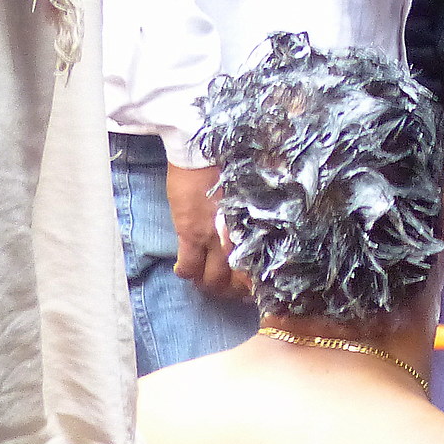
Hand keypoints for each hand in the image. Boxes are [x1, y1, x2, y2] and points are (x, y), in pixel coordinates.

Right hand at [166, 160, 249, 300]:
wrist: (202, 153)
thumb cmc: (229, 169)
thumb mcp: (250, 201)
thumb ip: (251, 223)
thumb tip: (257, 237)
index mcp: (254, 232)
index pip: (258, 270)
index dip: (253, 285)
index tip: (252, 288)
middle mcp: (237, 239)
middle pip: (236, 281)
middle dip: (231, 290)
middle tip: (227, 288)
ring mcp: (213, 238)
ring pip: (212, 279)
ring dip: (208, 285)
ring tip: (205, 281)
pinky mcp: (190, 232)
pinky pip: (187, 266)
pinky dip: (186, 272)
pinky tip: (185, 271)